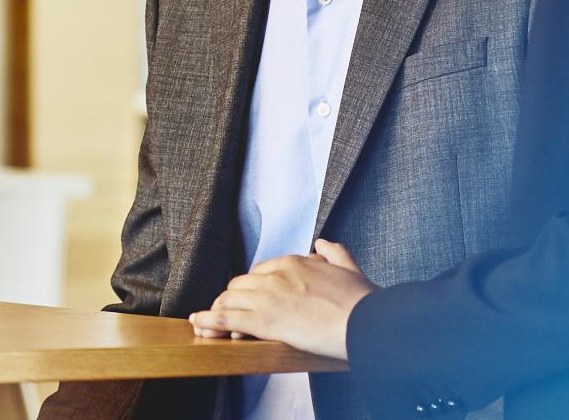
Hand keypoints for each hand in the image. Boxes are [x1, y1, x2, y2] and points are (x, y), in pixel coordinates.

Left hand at [187, 239, 373, 358]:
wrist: (368, 323)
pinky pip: (228, 319)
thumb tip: (322, 242)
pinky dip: (210, 321)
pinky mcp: (265, 321)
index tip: (249, 300)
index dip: (252, 288)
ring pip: (230, 300)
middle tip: (226, 314)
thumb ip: (334, 252)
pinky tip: (200, 326)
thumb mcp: (349, 268)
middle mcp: (277, 276)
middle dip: (232, 300)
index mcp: (295, 262)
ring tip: (205, 324)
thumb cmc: (363, 302)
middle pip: (240, 285)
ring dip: (217, 312)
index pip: (260, 271)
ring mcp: (269, 297)